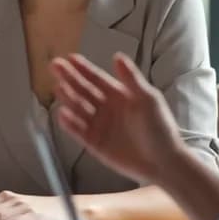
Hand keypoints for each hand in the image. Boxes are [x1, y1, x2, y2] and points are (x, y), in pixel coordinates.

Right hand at [51, 53, 187, 183]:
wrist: (163, 162)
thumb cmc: (159, 128)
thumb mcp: (148, 100)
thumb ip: (131, 79)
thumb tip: (117, 56)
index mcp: (119, 95)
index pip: (97, 78)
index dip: (83, 68)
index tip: (70, 58)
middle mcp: (106, 108)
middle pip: (83, 90)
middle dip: (69, 78)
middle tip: (55, 65)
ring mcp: (99, 125)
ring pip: (78, 109)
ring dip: (68, 98)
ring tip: (58, 88)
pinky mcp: (94, 144)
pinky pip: (78, 131)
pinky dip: (69, 123)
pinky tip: (62, 114)